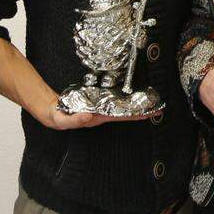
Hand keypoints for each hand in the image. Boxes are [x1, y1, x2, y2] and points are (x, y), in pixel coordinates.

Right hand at [38, 103, 158, 129]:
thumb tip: (88, 115)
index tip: (151, 114)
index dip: (137, 116)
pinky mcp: (98, 99)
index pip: (122, 117)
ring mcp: (102, 106)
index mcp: (99, 117)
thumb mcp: (64, 120)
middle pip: (127, 112)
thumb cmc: (61, 118)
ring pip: (122, 105)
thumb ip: (74, 119)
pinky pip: (114, 98)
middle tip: (159, 106)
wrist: (54, 113)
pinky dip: (125, 97)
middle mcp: (104, 112)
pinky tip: (132, 94)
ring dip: (135, 103)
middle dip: (142, 110)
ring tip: (150, 99)